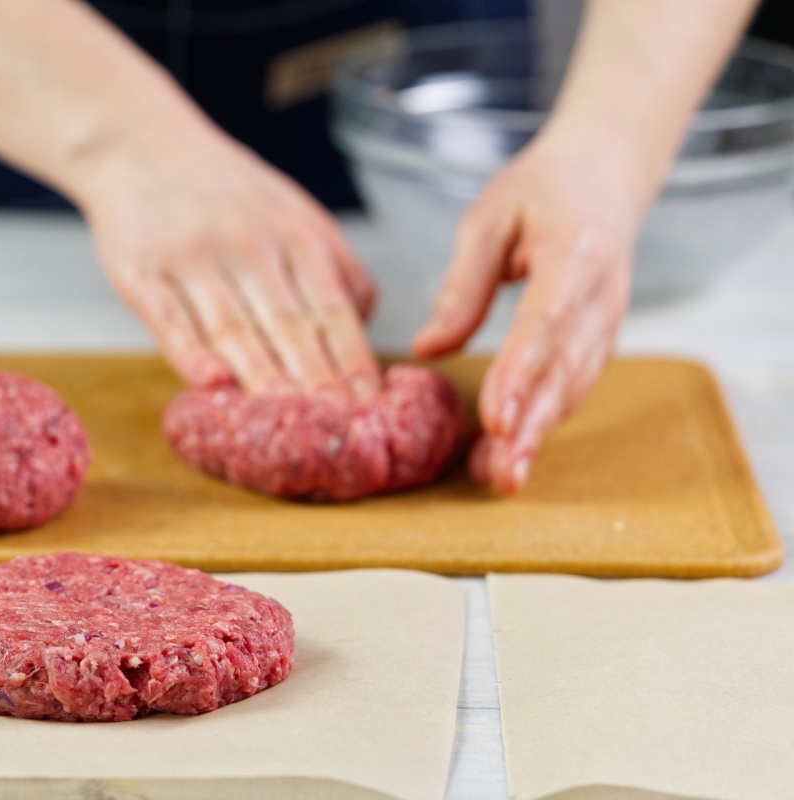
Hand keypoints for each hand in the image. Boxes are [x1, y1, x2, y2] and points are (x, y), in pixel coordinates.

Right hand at [73, 126, 379, 396]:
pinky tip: (209, 383)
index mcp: (298, 235)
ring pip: (233, 327)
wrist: (142, 147)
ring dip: (261, 377)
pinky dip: (189, 352)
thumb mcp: (296, 215)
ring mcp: (194, 257)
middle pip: (288, 326)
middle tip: (337, 430)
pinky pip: (170, 318)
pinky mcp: (142, 271)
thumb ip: (335, 271)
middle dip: (316, 382)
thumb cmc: (231, 196)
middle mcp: (250, 245)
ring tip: (283, 421)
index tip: (370, 409)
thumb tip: (363, 338)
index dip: (352, 362)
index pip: (333, 310)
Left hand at [413, 128, 642, 492]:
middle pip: (564, 370)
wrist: (606, 172)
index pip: (545, 324)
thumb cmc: (542, 189)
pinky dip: (544, 420)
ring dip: (538, 435)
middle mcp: (600, 296)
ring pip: (571, 387)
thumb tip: (428, 349)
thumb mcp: (490, 217)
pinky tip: (513, 452)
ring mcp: (605, 321)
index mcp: (575, 255)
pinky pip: (572, 384)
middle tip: (500, 475)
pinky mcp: (597, 338)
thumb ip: (462, 285)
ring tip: (500, 478)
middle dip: (531, 427)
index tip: (495, 419)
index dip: (521, 375)